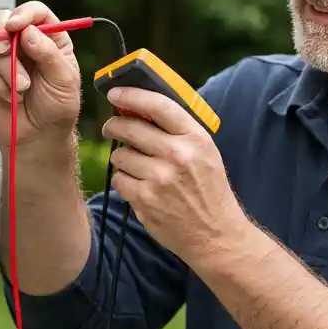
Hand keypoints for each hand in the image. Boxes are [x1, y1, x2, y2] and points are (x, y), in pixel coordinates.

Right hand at [0, 1, 81, 149]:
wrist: (39, 136)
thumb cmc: (57, 108)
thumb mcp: (64, 80)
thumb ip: (48, 54)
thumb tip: (28, 32)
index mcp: (48, 38)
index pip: (35, 13)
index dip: (23, 14)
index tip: (15, 26)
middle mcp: (23, 43)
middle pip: (3, 20)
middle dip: (2, 36)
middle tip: (7, 52)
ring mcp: (2, 56)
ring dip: (5, 68)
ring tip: (21, 89)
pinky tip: (9, 95)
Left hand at [101, 87, 246, 261]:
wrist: (216, 235)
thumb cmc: (208, 190)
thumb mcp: (204, 153)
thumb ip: (177, 131)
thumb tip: (140, 108)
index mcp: (196, 138)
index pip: (158, 105)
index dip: (132, 95)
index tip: (115, 93)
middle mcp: (178, 155)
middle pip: (130, 127)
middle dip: (115, 126)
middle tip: (112, 128)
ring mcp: (160, 178)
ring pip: (120, 155)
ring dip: (123, 158)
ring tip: (136, 165)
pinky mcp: (145, 199)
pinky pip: (119, 179)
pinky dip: (124, 181)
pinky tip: (139, 185)